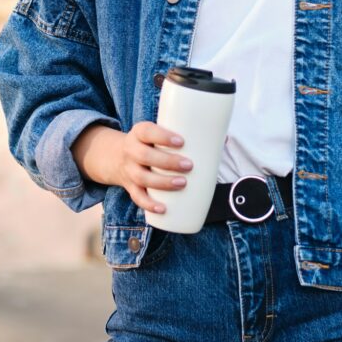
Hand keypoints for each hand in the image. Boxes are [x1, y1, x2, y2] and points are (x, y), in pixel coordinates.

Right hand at [71, 121, 192, 212]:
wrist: (118, 156)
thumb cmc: (151, 143)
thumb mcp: (158, 134)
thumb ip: (185, 135)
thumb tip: (223, 140)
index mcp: (140, 133)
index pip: (147, 131)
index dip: (162, 136)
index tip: (181, 142)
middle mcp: (131, 150)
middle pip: (144, 156)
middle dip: (168, 161)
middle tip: (189, 165)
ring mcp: (129, 170)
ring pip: (142, 177)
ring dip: (162, 182)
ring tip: (182, 184)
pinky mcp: (130, 186)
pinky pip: (137, 197)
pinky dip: (149, 204)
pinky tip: (162, 209)